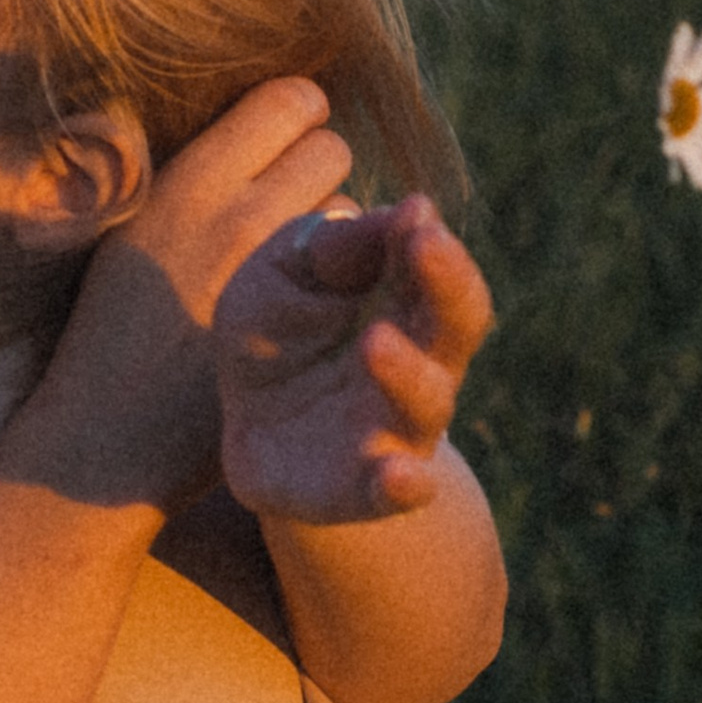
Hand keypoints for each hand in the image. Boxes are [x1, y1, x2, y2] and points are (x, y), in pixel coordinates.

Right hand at [29, 81, 351, 513]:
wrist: (108, 440)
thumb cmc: (111, 332)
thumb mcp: (128, 232)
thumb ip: (191, 176)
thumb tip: (247, 123)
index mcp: (190, 184)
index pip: (291, 101)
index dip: (295, 119)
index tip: (280, 146)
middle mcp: (243, 219)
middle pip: (332, 149)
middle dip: (318, 172)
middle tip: (287, 209)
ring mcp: (283, 278)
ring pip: (352, 212)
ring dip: (335, 231)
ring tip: (288, 269)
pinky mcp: (311, 331)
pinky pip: (356, 278)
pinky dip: (343, 285)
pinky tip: (307, 310)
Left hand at [215, 194, 494, 522]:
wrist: (245, 431)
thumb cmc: (273, 334)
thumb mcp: (282, 275)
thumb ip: (332, 246)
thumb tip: (404, 210)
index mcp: (405, 308)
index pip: (438, 272)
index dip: (432, 243)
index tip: (414, 213)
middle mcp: (419, 368)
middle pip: (456, 327)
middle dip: (447, 285)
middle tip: (425, 244)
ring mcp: (394, 430)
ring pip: (426, 404)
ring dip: (408, 374)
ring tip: (376, 342)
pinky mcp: (360, 489)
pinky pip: (395, 492)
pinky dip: (404, 487)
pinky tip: (401, 476)